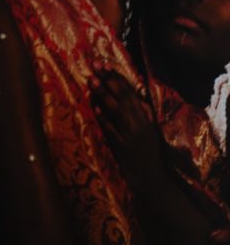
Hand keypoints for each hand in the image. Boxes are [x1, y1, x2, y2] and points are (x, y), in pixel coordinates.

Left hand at [92, 70, 167, 187]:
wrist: (152, 180)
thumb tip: (136, 96)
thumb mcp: (151, 132)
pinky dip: (104, 119)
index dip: (117, 78)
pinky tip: (96, 109)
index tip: (105, 64)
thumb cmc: (150, 154)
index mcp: (146, 119)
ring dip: (104, 94)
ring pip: (116, 111)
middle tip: (95, 65)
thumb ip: (144, 114)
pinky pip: (112, 131)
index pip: (131, 93)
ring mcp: (130, 136)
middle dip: (109, 80)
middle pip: (123, 98)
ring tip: (92, 80)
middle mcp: (140, 125)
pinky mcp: (122, 148)